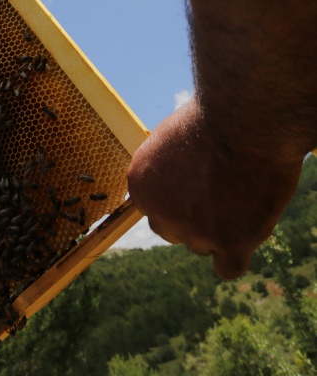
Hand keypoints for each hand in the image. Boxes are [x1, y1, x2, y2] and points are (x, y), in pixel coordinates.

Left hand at [127, 99, 302, 278]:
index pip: (154, 207)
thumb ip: (165, 168)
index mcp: (140, 185)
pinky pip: (228, 267)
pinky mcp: (230, 242)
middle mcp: (160, 213)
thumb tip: (171, 183)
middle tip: (218, 188)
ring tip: (240, 193)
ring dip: (218, 230)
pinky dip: (235, 256)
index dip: (177, 195)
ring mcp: (194, 232)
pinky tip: (245, 236)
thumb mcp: (170, 136)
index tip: (197, 181)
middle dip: (191, 216)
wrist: (242, 120)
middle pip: (172, 230)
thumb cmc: (210, 118)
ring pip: (203, 247)